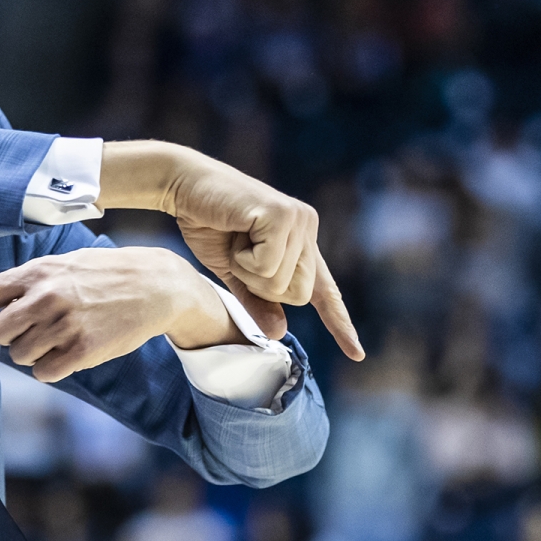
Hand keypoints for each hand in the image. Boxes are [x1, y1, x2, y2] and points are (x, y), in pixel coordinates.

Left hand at [0, 247, 244, 382]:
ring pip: (21, 355)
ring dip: (35, 353)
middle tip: (39, 327)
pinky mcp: (83, 348)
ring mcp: (64, 323)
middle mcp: (46, 295)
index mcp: (37, 272)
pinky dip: (51, 368)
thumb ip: (29, 282)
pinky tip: (71, 352)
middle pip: (0, 333)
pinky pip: (45, 372)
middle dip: (13, 336)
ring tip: (62, 335)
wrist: (156, 283)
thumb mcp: (64, 263)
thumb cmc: (105, 274)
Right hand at [96, 141, 363, 360]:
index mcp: (301, 241)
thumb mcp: (233, 272)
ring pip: (282, 283)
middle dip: (261, 287)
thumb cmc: (207, 224)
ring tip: (236, 242)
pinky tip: (235, 234)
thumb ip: (257, 301)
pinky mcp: (282, 215)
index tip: (357, 354)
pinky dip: (244, 260)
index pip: (324, 290)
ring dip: (248, 271)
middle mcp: (307, 227)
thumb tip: (280, 333)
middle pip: (299, 294)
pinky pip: (268, 265)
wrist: (183, 186)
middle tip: (239, 256)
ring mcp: (298, 220)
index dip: (339, 323)